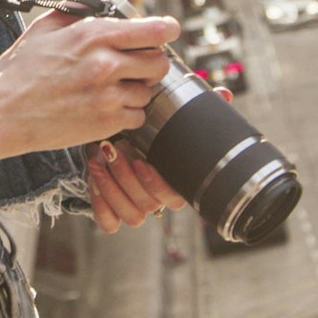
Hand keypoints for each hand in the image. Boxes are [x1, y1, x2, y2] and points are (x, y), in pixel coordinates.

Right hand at [0, 8, 179, 163]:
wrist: (2, 113)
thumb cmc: (21, 69)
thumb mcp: (46, 26)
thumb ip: (84, 3)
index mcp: (92, 35)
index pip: (153, 30)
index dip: (166, 30)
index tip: (167, 31)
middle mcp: (105, 64)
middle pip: (159, 61)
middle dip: (150, 61)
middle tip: (133, 64)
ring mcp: (108, 96)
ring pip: (149, 90)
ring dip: (135, 88)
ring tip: (109, 87)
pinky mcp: (107, 124)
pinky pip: (137, 116)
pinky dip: (126, 112)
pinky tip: (103, 106)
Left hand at [89, 86, 231, 231]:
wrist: (105, 140)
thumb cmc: (139, 131)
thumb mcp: (163, 117)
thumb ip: (192, 109)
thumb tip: (224, 94)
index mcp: (172, 184)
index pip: (174, 197)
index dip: (158, 184)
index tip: (142, 160)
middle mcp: (155, 201)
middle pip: (148, 205)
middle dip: (127, 177)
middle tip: (113, 149)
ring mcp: (133, 209)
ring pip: (131, 216)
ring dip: (112, 187)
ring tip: (98, 157)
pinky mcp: (110, 214)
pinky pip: (109, 223)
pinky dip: (101, 202)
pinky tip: (93, 177)